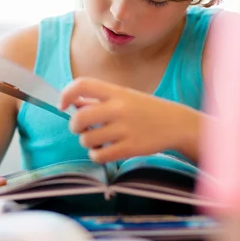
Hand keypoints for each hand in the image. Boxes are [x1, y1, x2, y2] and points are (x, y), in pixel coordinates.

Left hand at [59, 78, 201, 162]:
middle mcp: (119, 108)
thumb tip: (72, 102)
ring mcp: (125, 129)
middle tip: (81, 128)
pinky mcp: (130, 148)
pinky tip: (104, 150)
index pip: (82, 85)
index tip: (63, 105)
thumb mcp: (123, 96)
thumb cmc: (145, 109)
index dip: (66, 94)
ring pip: (86, 139)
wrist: (176, 123)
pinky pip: (99, 155)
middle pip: (79, 118)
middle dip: (74, 125)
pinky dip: (96, 154)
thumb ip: (98, 99)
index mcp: (116, 91)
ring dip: (86, 141)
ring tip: (97, 139)